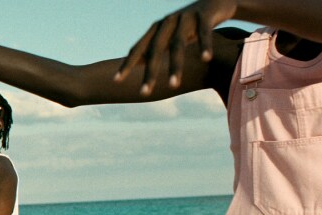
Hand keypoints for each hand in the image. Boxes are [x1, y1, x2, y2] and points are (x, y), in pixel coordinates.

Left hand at [114, 0, 235, 93]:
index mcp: (157, 29)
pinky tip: (206, 59)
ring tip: (173, 85)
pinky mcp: (204, 15)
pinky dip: (204, 45)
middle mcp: (167, 23)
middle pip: (155, 50)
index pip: (138, 49)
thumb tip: (137, 63)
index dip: (127, 64)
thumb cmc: (190, 22)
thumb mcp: (171, 34)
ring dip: (175, 66)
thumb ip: (157, 47)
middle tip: (144, 92)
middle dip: (149, 72)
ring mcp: (185, 18)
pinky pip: (204, 31)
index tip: (116, 81)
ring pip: (177, 44)